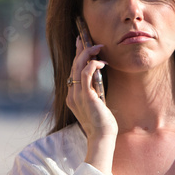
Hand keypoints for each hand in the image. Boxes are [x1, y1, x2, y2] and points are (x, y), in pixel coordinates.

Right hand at [66, 37, 117, 171]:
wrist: (102, 138)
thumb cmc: (103, 124)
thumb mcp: (97, 104)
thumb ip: (94, 92)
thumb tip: (99, 77)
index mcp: (72, 97)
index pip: (72, 72)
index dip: (76, 57)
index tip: (81, 45)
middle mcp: (71, 94)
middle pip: (73, 66)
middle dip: (79, 49)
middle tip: (85, 37)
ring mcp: (76, 95)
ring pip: (77, 66)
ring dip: (87, 54)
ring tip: (98, 47)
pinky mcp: (85, 96)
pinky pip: (85, 74)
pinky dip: (92, 64)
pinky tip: (101, 62)